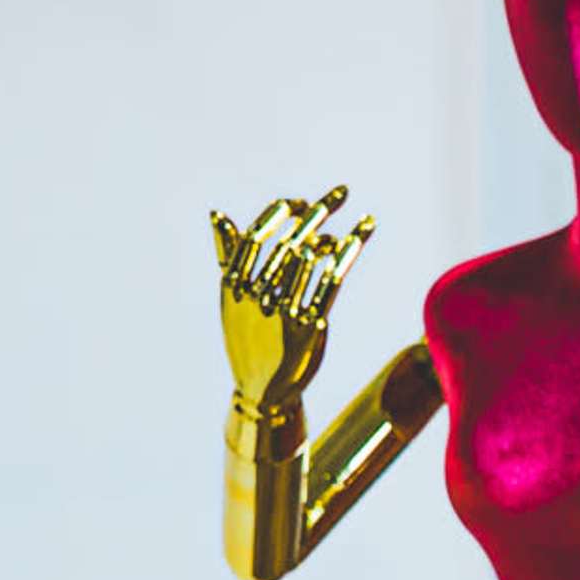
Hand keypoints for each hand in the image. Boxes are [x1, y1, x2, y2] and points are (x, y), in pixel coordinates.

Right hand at [211, 188, 374, 409]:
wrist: (263, 388)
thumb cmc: (248, 336)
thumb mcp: (232, 297)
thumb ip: (229, 254)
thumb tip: (219, 215)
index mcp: (233, 284)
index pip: (257, 236)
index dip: (281, 213)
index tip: (301, 202)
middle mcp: (256, 295)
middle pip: (289, 241)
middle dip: (318, 211)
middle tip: (342, 191)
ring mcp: (282, 310)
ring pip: (313, 258)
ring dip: (339, 233)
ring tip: (358, 220)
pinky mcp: (308, 325)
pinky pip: (331, 281)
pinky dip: (347, 255)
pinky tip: (361, 237)